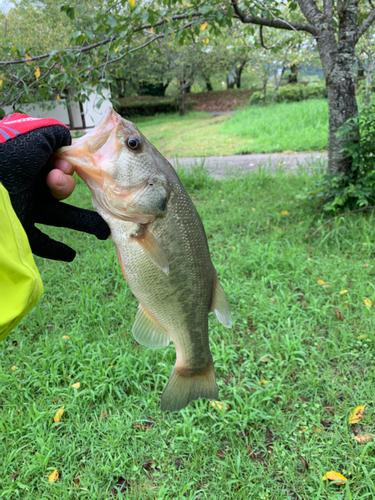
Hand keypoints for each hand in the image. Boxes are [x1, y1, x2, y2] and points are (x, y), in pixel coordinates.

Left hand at [0, 121, 109, 261]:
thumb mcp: (36, 136)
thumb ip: (55, 134)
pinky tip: (70, 255)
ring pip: (59, 215)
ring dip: (82, 221)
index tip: (60, 167)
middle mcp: (26, 182)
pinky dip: (56, 249)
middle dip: (70, 187)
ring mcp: (24, 206)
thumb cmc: (8, 158)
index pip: (55, 162)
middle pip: (58, 188)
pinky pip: (40, 241)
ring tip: (102, 231)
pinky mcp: (20, 227)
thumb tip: (66, 142)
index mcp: (28, 160)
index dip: (65, 164)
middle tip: (85, 190)